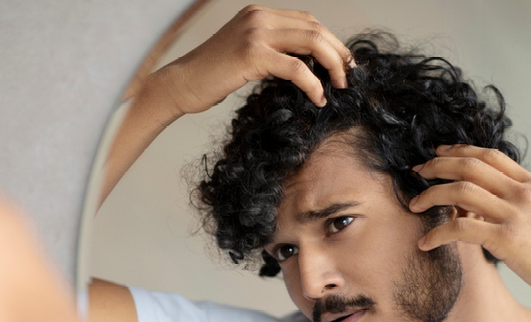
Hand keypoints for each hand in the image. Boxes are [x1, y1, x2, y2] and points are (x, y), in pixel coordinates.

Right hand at [153, 5, 351, 113]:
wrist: (181, 84)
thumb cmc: (212, 76)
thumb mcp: (246, 55)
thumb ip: (273, 51)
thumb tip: (308, 64)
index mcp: (259, 14)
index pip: (308, 22)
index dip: (331, 42)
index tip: (343, 64)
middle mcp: (259, 17)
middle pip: (315, 29)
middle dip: (338, 53)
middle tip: (349, 76)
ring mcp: (255, 32)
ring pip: (311, 43)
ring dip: (332, 66)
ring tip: (339, 86)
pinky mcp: (252, 54)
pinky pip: (296, 67)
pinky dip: (313, 83)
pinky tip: (317, 97)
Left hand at [409, 144, 530, 306]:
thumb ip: (519, 200)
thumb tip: (487, 199)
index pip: (489, 155)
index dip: (459, 150)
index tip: (438, 153)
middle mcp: (522, 192)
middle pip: (469, 165)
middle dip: (437, 165)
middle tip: (417, 171)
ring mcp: (514, 214)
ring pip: (460, 191)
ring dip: (430, 195)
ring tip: (414, 205)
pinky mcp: (506, 238)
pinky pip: (460, 227)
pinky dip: (437, 233)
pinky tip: (425, 242)